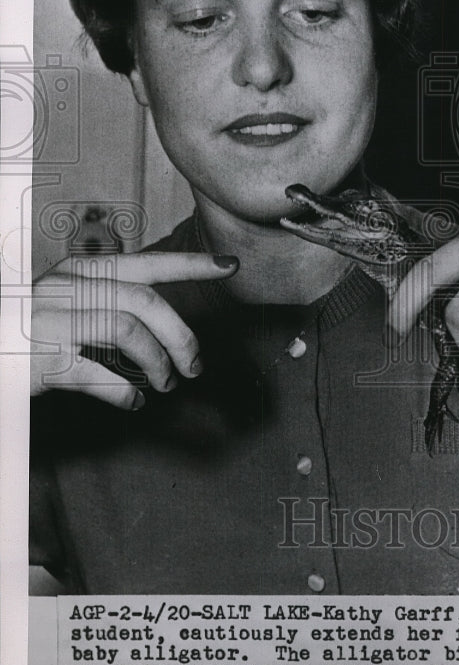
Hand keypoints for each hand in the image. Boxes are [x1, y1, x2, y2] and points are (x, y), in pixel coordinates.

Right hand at [30, 252, 238, 409]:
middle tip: (194, 365)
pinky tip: (133, 401)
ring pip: (129, 332)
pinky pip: (98, 375)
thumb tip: (161, 328)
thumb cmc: (22, 330)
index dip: (192, 264)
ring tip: (165, 384)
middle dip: (181, 334)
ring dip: (158, 363)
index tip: (229, 265)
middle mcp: (65, 288)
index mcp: (78, 273)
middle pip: (145, 301)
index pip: (146, 263)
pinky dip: (124, 392)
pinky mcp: (40, 359)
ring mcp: (51, 322)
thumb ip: (106, 305)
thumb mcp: (63, 304)